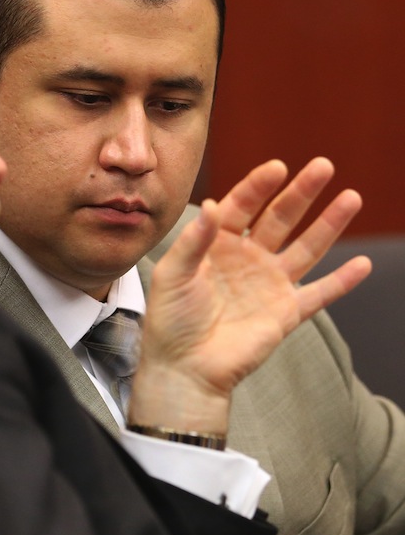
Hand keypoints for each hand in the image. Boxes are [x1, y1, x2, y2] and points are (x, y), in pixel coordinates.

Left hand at [129, 157, 371, 433]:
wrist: (184, 368)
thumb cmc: (170, 320)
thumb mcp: (172, 274)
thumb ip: (194, 240)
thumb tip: (213, 204)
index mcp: (218, 244)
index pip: (243, 205)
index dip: (258, 185)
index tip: (277, 167)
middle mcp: (248, 258)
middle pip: (280, 218)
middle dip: (302, 192)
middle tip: (323, 166)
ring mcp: (270, 284)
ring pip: (306, 247)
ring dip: (329, 224)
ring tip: (351, 197)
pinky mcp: (286, 313)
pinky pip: (320, 293)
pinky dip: (342, 281)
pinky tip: (363, 264)